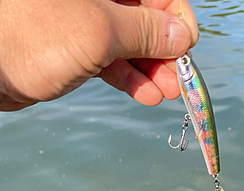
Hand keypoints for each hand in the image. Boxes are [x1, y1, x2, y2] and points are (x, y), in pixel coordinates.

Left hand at [0, 0, 198, 110]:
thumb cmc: (33, 37)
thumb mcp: (100, 31)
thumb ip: (145, 31)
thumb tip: (182, 35)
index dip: (176, 19)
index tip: (187, 49)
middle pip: (147, 20)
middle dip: (166, 52)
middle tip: (180, 81)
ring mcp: (88, 23)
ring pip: (132, 45)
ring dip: (152, 71)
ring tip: (166, 94)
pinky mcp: (79, 49)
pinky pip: (114, 61)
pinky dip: (130, 79)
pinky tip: (146, 95)